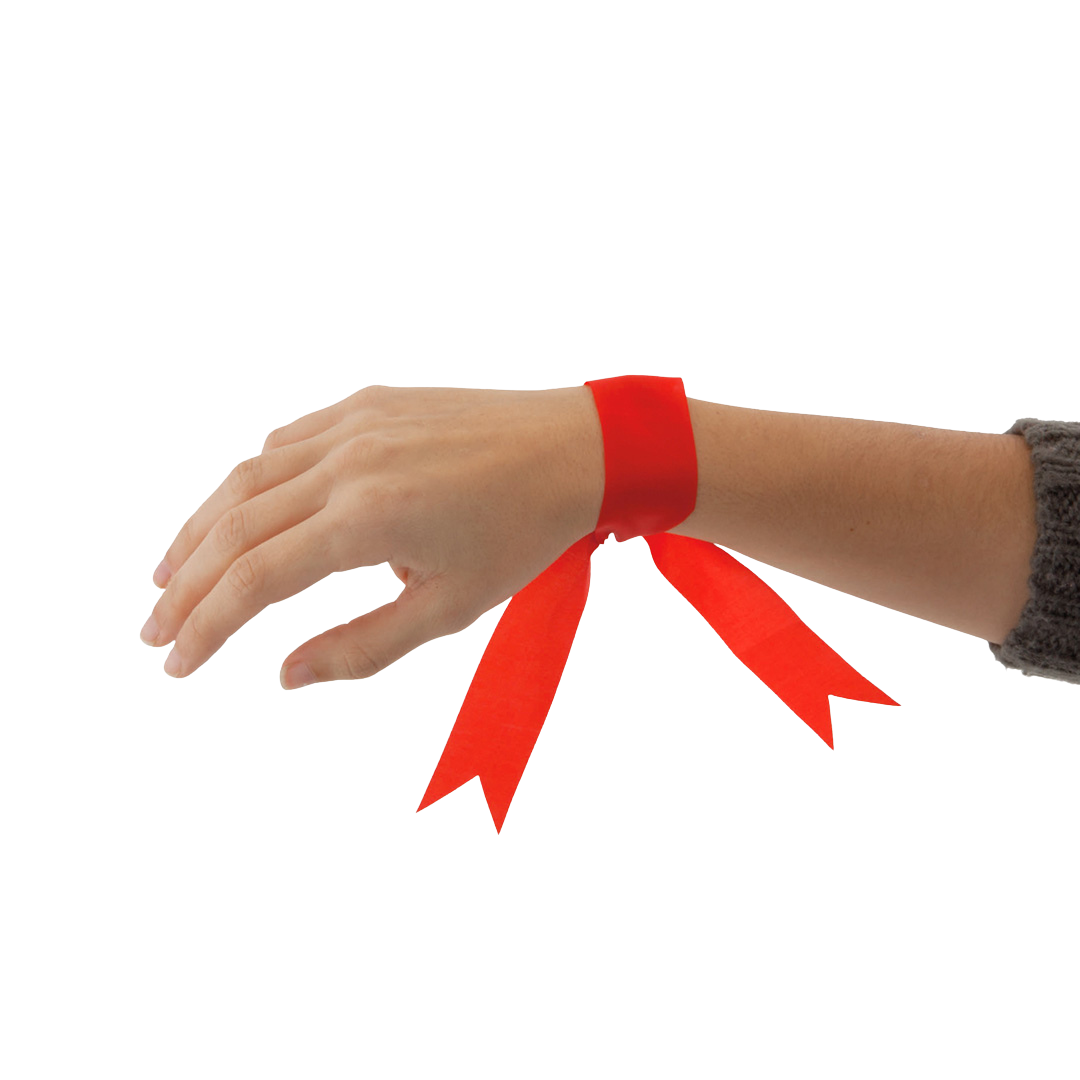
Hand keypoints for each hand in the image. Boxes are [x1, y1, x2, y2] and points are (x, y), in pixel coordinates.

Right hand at [140, 383, 604, 687]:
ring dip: (199, 529)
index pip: (255, 580)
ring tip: (170, 575)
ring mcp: (352, 423)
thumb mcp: (449, 607)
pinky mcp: (364, 401)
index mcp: (368, 518)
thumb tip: (286, 675)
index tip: (177, 663)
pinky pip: (284, 442)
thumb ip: (362, 648)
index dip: (207, 626)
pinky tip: (235, 515)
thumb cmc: (523, 532)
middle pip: (232, 527)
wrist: (574, 448)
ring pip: (245, 477)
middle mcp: (347, 461)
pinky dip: (248, 483)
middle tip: (155, 630)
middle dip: (184, 586)